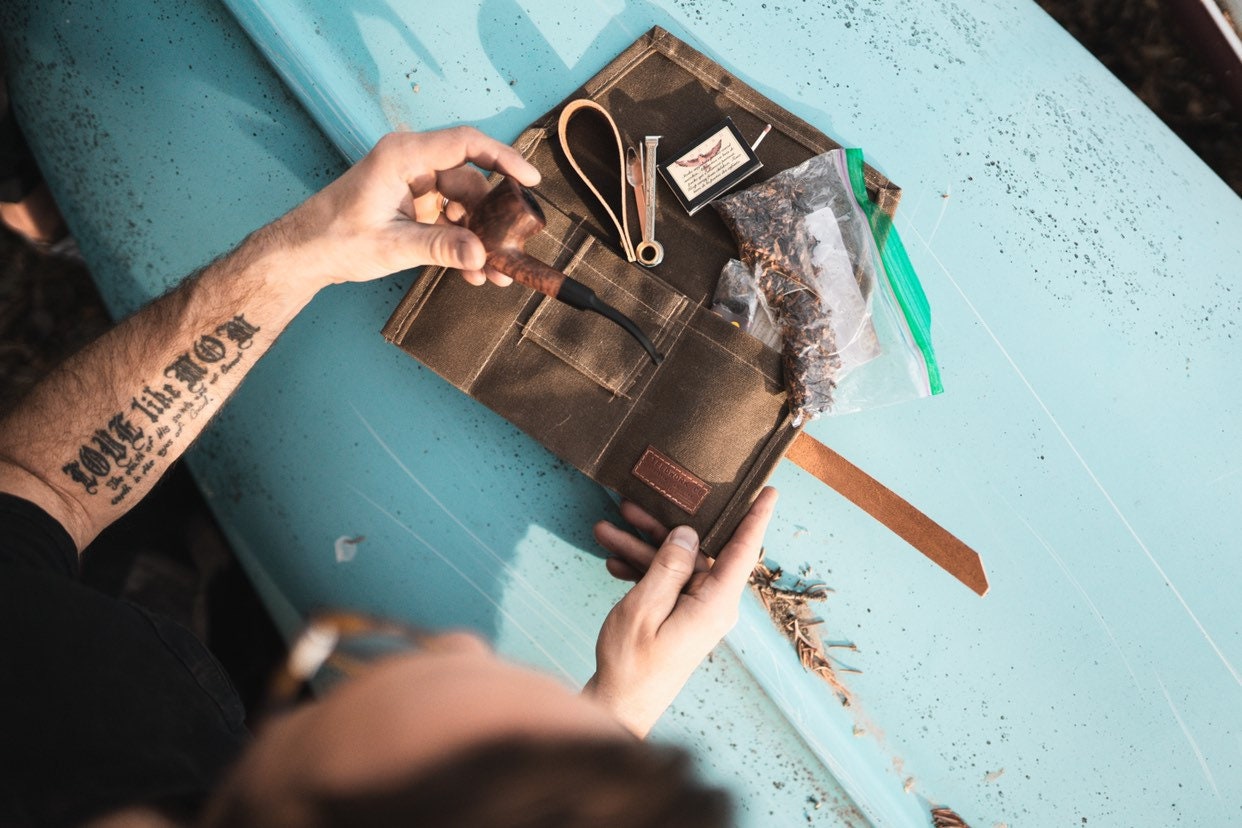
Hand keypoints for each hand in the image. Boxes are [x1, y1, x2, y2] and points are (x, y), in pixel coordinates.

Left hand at [275, 127, 540, 291]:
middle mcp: (412, 164)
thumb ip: (440, 247)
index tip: (530, 180)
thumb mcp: (392, 246)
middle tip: (514, 246)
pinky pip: (451, 221)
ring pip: (465, 205)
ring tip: (496, 271)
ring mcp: (415, 186)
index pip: (465, 144)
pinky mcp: (415, 207)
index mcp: (403, 156)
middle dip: (494, 217)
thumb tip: (482, 255)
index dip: (503, 159)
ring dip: (481, 237)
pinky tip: (475, 271)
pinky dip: (463, 243)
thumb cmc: (333, 238)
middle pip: (471, 182)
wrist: (303, 253)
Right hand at [583, 487, 777, 736]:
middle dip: (664, 525)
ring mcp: (696, 611)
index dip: (755, 517)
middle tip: (634, 503)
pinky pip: (666, 583)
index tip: (768, 490)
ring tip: (607, 529)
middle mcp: (713, 605)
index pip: (742, 551)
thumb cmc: (631, 665)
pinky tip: (612, 560)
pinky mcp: (681, 617)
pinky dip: (641, 570)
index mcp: (714, 603)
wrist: (620, 707)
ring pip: (675, 564)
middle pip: (698, 550)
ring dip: (642, 546)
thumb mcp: (644, 608)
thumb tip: (689, 534)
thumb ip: (668, 567)